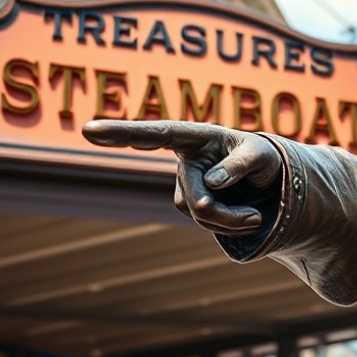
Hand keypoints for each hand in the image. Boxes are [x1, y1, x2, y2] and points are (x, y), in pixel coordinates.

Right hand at [82, 120, 282, 235]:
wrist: (267, 180)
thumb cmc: (262, 158)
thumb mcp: (261, 156)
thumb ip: (239, 165)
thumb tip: (212, 183)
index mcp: (196, 136)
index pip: (155, 135)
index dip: (122, 133)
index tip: (89, 130)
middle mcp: (185, 159)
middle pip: (191, 193)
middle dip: (222, 213)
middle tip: (255, 219)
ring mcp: (186, 184)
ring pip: (198, 213)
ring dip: (230, 221)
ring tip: (257, 216)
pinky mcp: (191, 204)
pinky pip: (205, 222)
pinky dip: (229, 226)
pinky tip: (247, 218)